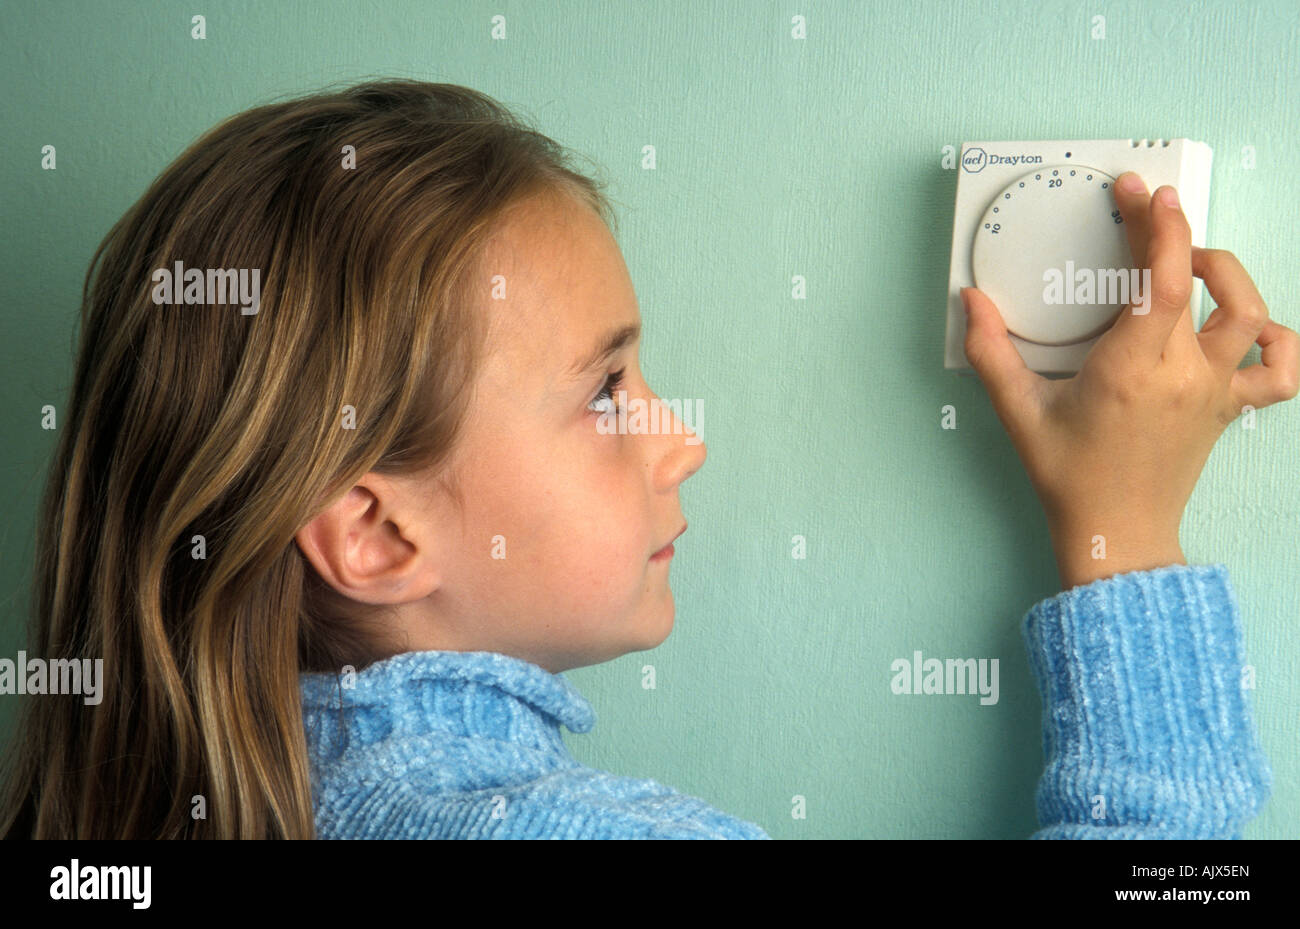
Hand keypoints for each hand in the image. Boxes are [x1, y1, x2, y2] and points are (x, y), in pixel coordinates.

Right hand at [962, 171, 1298, 589]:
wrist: (1117, 535)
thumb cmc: (1069, 478)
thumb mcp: (1019, 415)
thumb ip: (991, 354)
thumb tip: (970, 302)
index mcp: (1132, 371)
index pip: (1164, 282)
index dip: (1158, 228)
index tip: (1142, 192)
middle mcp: (1183, 375)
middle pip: (1200, 283)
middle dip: (1174, 234)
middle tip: (1145, 213)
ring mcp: (1215, 392)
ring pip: (1251, 314)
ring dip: (1227, 275)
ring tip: (1190, 264)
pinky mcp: (1230, 409)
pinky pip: (1280, 371)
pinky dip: (1277, 340)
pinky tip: (1247, 328)